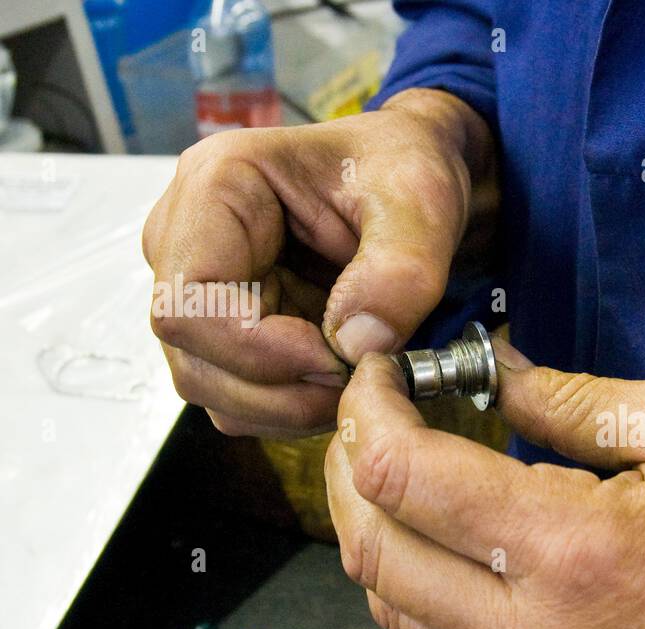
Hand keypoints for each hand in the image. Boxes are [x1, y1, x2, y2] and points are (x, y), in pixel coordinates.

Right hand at [143, 89, 495, 436]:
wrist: (406, 174)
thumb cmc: (402, 167)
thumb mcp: (421, 199)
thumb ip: (401, 268)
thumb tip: (357, 344)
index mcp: (216, 186)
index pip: (188, 304)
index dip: (258, 352)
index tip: (336, 360)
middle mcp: (184, 236)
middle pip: (191, 356)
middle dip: (279, 389)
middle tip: (355, 380)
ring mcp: (199, 286)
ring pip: (208, 385)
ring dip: (285, 405)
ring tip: (353, 377)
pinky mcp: (223, 323)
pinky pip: (235, 394)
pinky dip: (287, 406)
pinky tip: (335, 379)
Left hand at [324, 346, 644, 628]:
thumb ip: (580, 401)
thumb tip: (501, 375)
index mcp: (575, 548)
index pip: (406, 477)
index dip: (371, 412)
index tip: (381, 374)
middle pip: (374, 550)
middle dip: (353, 469)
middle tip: (377, 415)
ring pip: (396, 614)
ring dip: (379, 535)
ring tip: (408, 473)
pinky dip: (425, 590)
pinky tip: (456, 543)